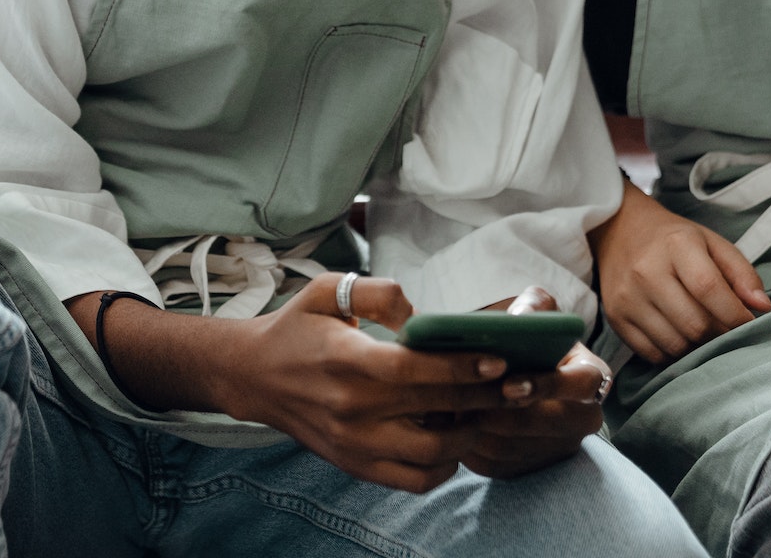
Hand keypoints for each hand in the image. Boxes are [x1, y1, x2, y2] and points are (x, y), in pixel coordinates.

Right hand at [215, 274, 515, 492]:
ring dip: (468, 434)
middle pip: (436, 413)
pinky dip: (443, 465)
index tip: (499, 360)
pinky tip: (451, 438)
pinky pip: (415, 480)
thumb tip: (421, 316)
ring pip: (433, 455)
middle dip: (484, 399)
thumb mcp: (329, 290)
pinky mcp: (356, 466)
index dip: (462, 368)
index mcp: (349, 362)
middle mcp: (353, 409)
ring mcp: (355, 445)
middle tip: (516, 384)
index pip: (416, 371)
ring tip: (483, 409)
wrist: (254, 376)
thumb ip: (379, 293)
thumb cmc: (299, 328)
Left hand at [460, 287, 611, 478]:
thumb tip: (519, 320)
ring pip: (518, 448)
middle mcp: (584, 417)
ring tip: (450, 411)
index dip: (547, 386)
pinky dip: (474, 450)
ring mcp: (560, 447)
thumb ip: (532, 306)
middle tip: (468, 404)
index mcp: (593, 376)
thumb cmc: (530, 338)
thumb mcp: (536, 311)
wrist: (520, 370)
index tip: (509, 384)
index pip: (584, 385)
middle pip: (550, 425)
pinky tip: (451, 427)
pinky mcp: (534, 466)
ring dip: (483, 432)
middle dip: (507, 416)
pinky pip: (501, 465)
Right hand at [590, 182, 769, 364]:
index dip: (735, 315)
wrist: (619, 230)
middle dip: (718, 334)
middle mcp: (646, 271)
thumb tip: (762, 307)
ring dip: (696, 346)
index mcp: (676, 245)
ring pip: (675, 344)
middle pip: (694, 323)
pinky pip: (652, 353)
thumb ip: (741, 272)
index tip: (748, 323)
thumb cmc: (672, 240)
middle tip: (724, 329)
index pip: (709, 289)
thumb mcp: (711, 242)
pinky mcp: (615, 318)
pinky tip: (678, 334)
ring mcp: (627, 297)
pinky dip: (672, 352)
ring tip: (701, 331)